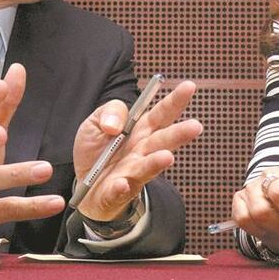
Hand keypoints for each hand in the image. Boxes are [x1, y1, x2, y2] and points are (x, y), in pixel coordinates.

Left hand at [72, 80, 202, 220]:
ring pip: (148, 167)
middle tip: (195, 126)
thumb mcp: (96, 121)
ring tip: (167, 157)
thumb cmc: (96, 149)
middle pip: (163, 140)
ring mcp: (133, 172)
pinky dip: (121, 188)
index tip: (189, 87)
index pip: (162, 113)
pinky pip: (120, 190)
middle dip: (179, 134)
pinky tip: (122, 184)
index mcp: (141, 129)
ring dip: (157, 163)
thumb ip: (109, 112)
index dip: (175, 100)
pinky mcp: (118, 192)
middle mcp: (143, 151)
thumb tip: (114, 125)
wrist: (83, 184)